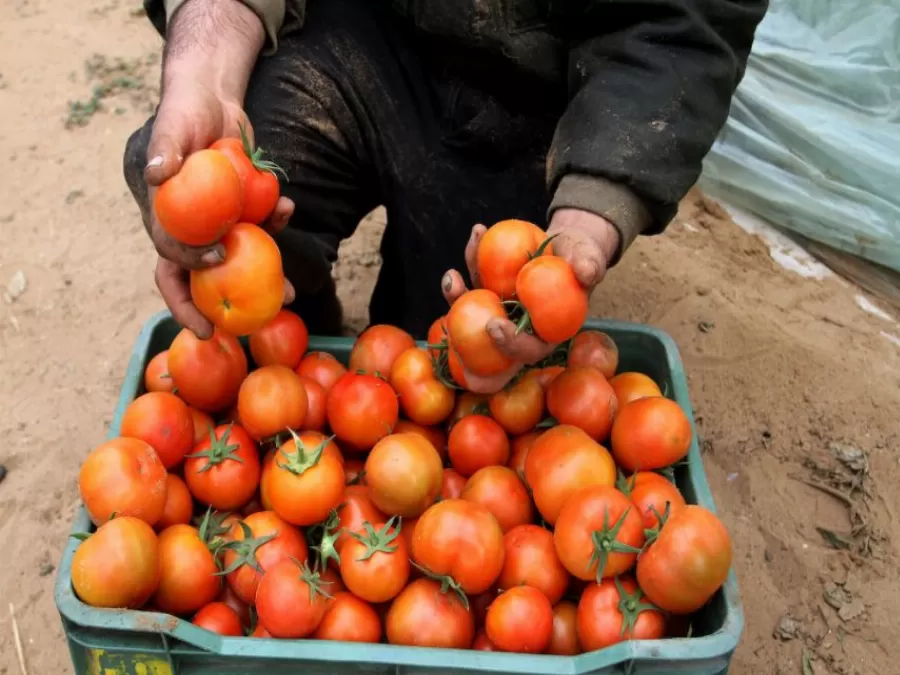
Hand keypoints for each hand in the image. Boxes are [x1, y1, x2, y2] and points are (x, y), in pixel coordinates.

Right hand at [133, 0, 295, 338]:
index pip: (169, 261)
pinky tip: (288, 209)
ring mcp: (220, 222)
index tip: (215, 270)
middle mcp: (192, 228)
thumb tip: (159, 174)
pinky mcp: (243, 210)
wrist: (211, 97)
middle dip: (224, 307)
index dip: (184, 283)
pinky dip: (275, 225)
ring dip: (265, 279)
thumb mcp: (172, 124)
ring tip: (292, 293)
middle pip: (204, 278)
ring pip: (240, 262)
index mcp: (165, 219)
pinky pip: (261, 229)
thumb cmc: (183, 110)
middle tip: (247, 328)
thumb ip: (164, 147)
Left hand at [441, 209, 619, 392]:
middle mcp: (518, 327)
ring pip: (471, 310)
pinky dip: (472, 257)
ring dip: (457, 295)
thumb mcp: (590, 260)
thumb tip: (587, 273)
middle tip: (457, 312)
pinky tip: (477, 233)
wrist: (567, 246)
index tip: (494, 327)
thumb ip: (591, 266)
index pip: (528, 350)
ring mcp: (499, 309)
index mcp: (545, 333)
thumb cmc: (581, 259)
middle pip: (488, 341)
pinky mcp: (487, 288)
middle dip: (465, 334)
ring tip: (454, 275)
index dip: (509, 345)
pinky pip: (475, 277)